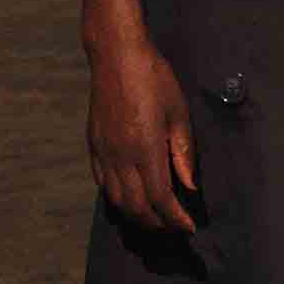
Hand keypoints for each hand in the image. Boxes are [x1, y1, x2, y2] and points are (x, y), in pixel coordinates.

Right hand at [87, 36, 198, 232]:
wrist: (116, 55)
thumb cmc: (153, 78)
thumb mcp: (178, 113)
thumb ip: (183, 153)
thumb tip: (189, 186)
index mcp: (145, 148)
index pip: (160, 199)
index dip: (175, 219)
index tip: (189, 227)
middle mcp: (121, 156)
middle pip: (137, 207)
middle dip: (157, 224)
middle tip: (175, 228)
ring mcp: (104, 152)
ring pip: (117, 200)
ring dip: (137, 216)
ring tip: (156, 219)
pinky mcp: (94, 146)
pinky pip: (103, 184)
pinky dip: (118, 199)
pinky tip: (132, 198)